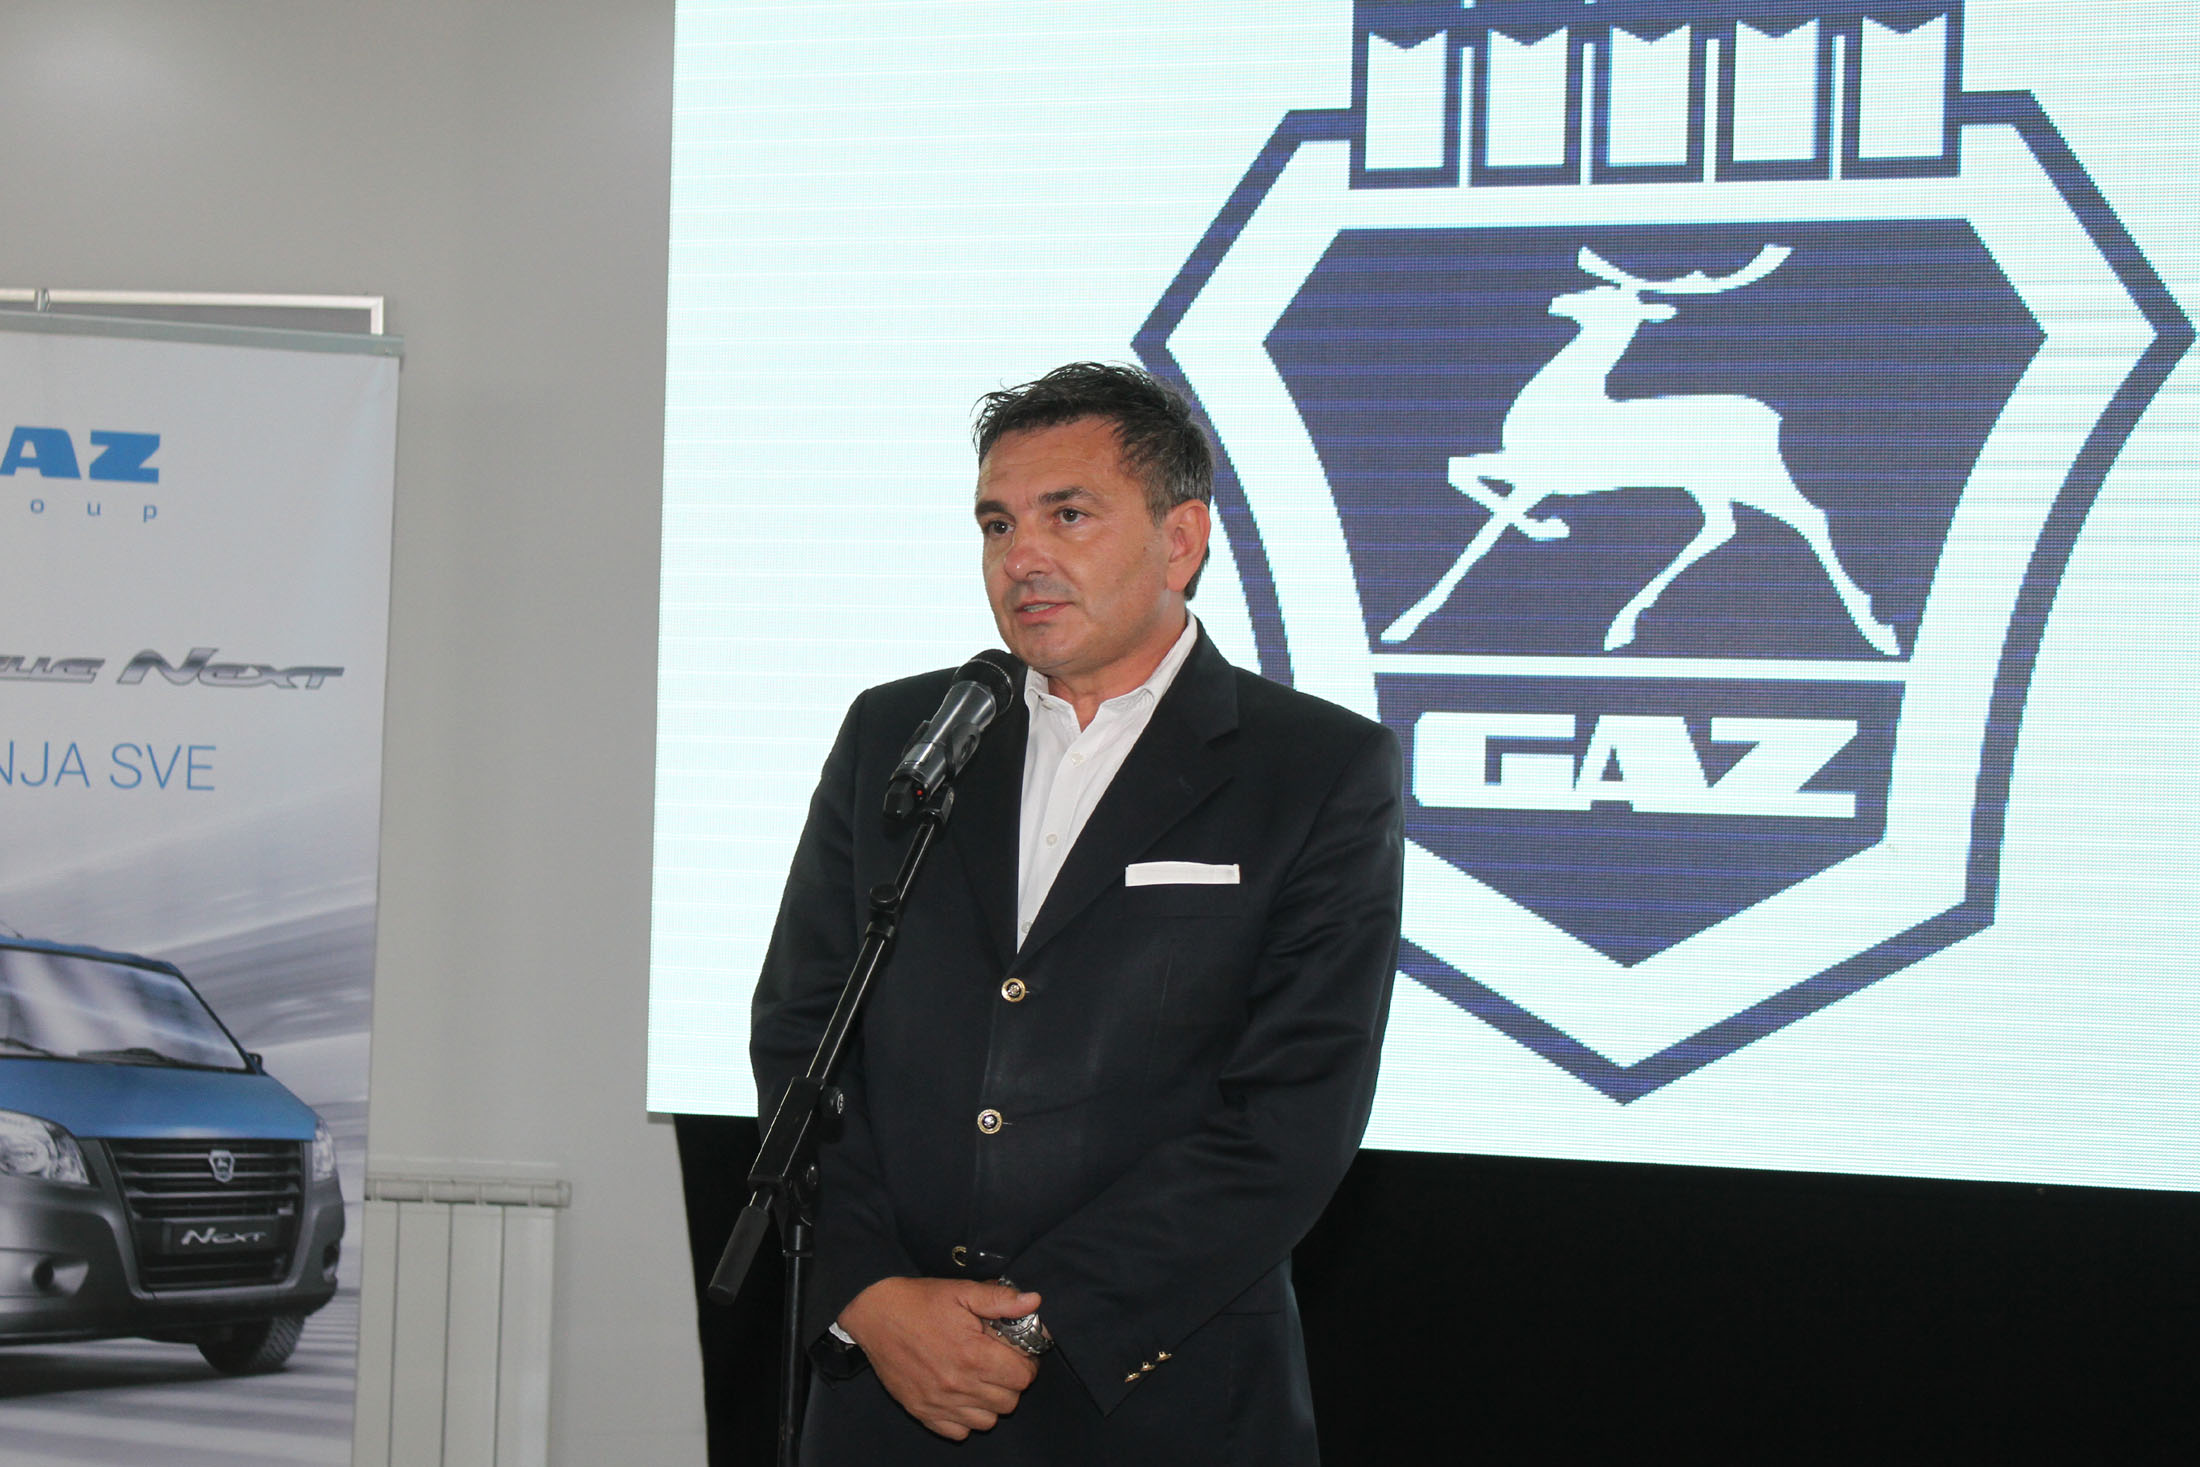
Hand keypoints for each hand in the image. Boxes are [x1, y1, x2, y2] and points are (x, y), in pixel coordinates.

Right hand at [838, 1277, 1043, 1439]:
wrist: (874, 1315)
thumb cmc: (919, 1302)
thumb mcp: (962, 1291)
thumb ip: (1000, 1300)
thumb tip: (1033, 1302)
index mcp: (973, 1355)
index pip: (1023, 1376)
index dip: (1027, 1362)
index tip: (1018, 1351)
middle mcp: (958, 1385)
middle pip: (1009, 1401)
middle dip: (1011, 1381)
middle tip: (1000, 1362)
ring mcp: (939, 1403)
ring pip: (988, 1421)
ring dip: (991, 1402)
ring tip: (981, 1378)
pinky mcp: (922, 1412)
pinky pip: (958, 1432)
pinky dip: (965, 1419)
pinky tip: (961, 1394)